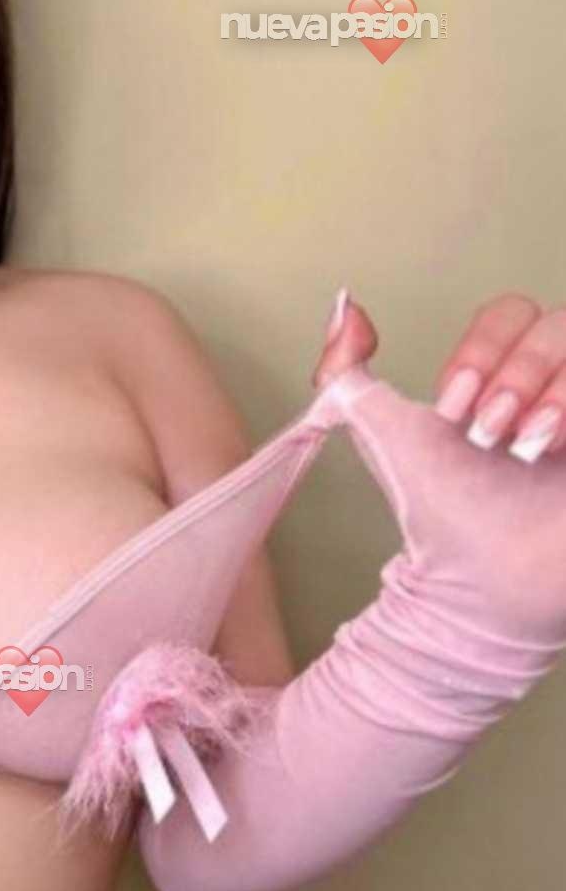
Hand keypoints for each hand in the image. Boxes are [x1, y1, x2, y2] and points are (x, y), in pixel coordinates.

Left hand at [306, 288, 565, 646]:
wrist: (479, 584)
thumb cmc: (439, 515)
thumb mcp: (381, 433)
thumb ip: (347, 371)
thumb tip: (346, 307)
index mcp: (510, 374)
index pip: (514, 312)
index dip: (484, 349)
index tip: (453, 408)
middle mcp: (559, 387)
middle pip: (563, 322)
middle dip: (519, 372)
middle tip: (488, 430)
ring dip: (557, 391)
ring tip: (525, 447)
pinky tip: (557, 453)